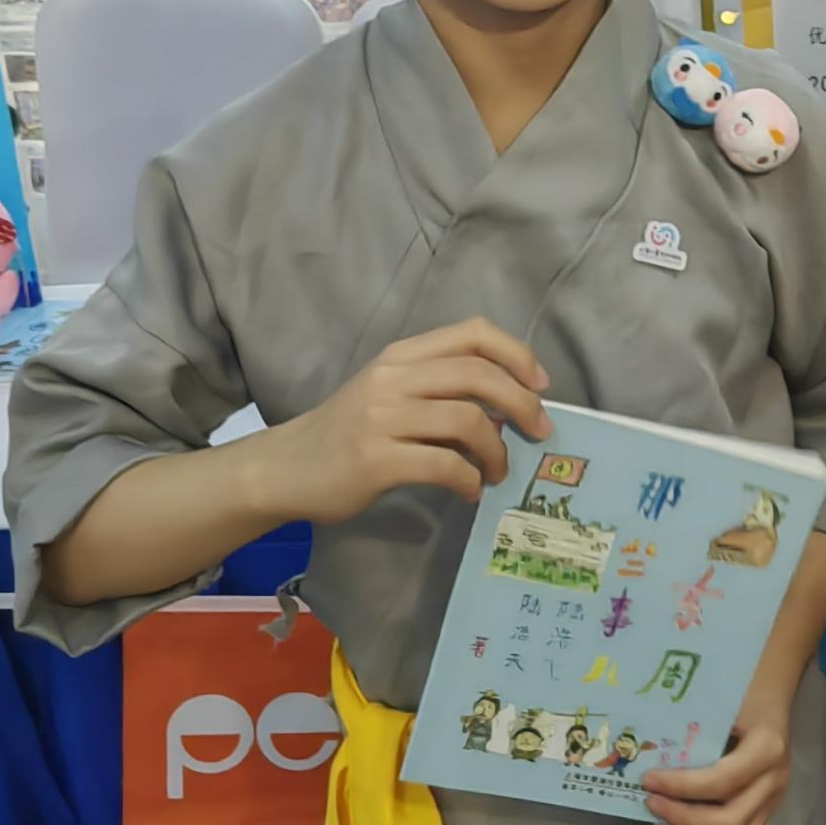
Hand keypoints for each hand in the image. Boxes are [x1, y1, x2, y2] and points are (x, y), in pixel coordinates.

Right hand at [266, 319, 548, 523]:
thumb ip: (440, 392)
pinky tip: (469, 491)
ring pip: (468, 421)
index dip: (516, 354)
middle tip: (539, 433)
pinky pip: (445, 465)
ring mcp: (382, 418)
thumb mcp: (389, 395)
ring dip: (497, 452)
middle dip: (522, 404)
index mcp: (401, 355)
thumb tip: (505, 413)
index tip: (539, 385)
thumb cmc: (346, 433)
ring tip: (496, 472)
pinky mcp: (376, 460)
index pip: (473, 333)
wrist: (286, 468)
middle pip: (479, 375)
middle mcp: (393, 378)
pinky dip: (469, 480)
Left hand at [646, 691, 791, 824]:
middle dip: (683, 818)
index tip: (648, 780)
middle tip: (651, 802)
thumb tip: (642, 753)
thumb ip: (691, 729)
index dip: (681, 787)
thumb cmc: (742, 694)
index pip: (723, 781)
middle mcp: (775, 781)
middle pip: (730, 821)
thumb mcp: (721, 702)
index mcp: (767, 748)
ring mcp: (774, 802)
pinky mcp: (766, 814)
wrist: (770, 698)